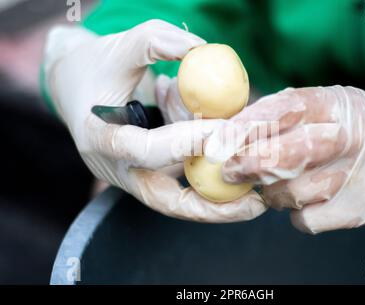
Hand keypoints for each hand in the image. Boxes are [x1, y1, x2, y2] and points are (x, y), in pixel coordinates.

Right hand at [43, 20, 265, 221]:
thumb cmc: (96, 65)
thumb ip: (156, 41)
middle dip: (213, 208)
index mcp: (100, 139)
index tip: (224, 129)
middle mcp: (115, 168)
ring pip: (181, 193)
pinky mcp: (147, 174)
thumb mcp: (120, 46)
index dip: (186, 143)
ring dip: (217, 182)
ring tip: (244, 157)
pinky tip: (226, 148)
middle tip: (256, 203)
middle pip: (166, 201)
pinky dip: (207, 169)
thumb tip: (201, 49)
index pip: (145, 151)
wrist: (74, 86)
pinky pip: (183, 179)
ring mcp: (131, 176)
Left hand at [206, 86, 364, 231]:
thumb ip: (284, 114)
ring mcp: (357, 176)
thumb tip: (229, 129)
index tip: (216, 143)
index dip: (246, 126)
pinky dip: (294, 212)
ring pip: (290, 193)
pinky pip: (305, 219)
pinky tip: (305, 198)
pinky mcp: (359, 210)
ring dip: (273, 191)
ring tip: (280, 181)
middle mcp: (351, 138)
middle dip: (248, 165)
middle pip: (286, 156)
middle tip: (229, 170)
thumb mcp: (328, 106)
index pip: (285, 110)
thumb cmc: (355, 129)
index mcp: (337, 104)